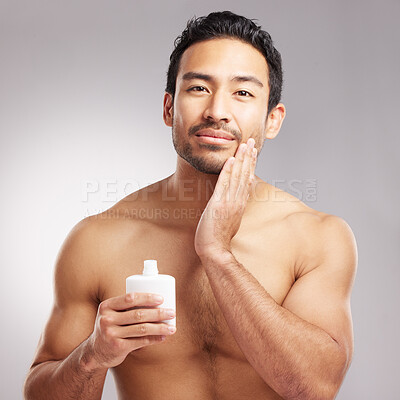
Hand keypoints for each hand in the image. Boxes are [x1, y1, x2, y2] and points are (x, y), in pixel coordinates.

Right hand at [87, 292, 175, 368]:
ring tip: (172, 327)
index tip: (161, 298)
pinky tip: (163, 336)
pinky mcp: (117, 347)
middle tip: (172, 313)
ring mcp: (111, 334)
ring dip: (160, 327)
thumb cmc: (110, 327)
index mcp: (107, 306)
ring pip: (142, 329)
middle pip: (138, 314)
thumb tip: (158, 303)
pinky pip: (140, 341)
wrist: (95, 352)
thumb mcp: (112, 313)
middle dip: (158, 313)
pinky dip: (154, 339)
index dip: (147, 297)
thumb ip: (127, 307)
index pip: (130, 298)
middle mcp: (107, 319)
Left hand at [194, 138, 256, 259]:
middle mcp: (237, 200)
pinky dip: (228, 171)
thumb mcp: (230, 220)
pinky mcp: (219, 204)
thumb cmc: (219, 238)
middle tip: (251, 141)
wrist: (215, 250)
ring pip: (237, 177)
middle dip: (248, 157)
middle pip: (245, 174)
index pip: (247, 180)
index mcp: (240, 203)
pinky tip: (231, 160)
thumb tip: (235, 200)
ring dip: (241, 159)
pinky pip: (224, 184)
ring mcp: (229, 202)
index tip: (252, 153)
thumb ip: (233, 207)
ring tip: (244, 145)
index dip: (250, 165)